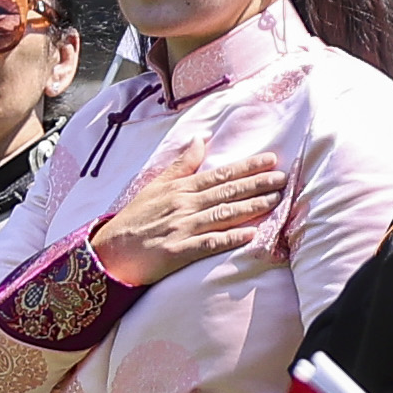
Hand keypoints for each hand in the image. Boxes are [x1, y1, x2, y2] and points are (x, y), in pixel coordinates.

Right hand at [90, 144, 287, 286]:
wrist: (110, 252)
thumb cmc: (134, 219)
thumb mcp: (155, 186)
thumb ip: (180, 165)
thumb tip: (199, 140)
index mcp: (180, 189)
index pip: (220, 174)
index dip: (247, 167)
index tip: (270, 159)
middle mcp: (184, 205)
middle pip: (227, 192)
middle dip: (257, 184)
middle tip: (283, 178)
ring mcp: (182, 228)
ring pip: (223, 214)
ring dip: (251, 207)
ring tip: (275, 201)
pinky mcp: (178, 252)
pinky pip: (209, 243)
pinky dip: (230, 238)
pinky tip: (250, 234)